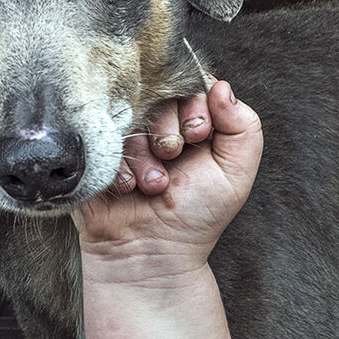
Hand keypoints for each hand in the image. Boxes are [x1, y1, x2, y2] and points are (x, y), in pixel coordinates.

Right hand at [73, 80, 261, 279]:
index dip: (195, 106)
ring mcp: (123, 136)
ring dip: (146, 154)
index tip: (200, 136)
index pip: (191, 84)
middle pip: (157, 94)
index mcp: (191, 121)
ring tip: (155, 186)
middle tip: (174, 157)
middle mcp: (157, 123)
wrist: (154, 254)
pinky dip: (120, 166)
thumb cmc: (197, 215)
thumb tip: (222, 86)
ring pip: (129, 117)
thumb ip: (243, 126)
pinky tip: (130, 189)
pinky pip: (101, 138)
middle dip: (169, 130)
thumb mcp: (236, 172)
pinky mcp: (95, 152)